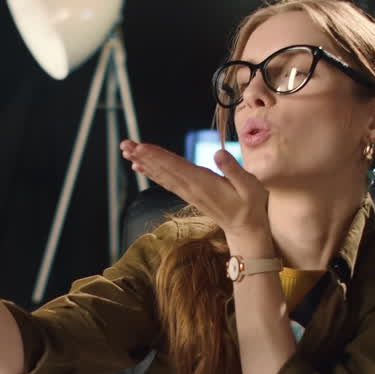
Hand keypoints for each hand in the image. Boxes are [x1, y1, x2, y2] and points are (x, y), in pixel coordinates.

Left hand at [120, 140, 272, 250]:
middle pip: (163, 169)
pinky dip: (152, 172)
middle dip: (143, 156)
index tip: (141, 147)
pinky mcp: (188, 193)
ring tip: (127, 151)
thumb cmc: (250, 205)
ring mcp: (188, 191)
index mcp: (203, 183)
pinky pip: (166, 181)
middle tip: (124, 144)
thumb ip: (233, 170)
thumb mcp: (249, 186)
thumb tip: (218, 153)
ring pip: (161, 174)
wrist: (245, 229)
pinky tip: (140, 166)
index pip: (176, 166)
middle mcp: (191, 187)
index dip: (158, 156)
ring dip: (144, 162)